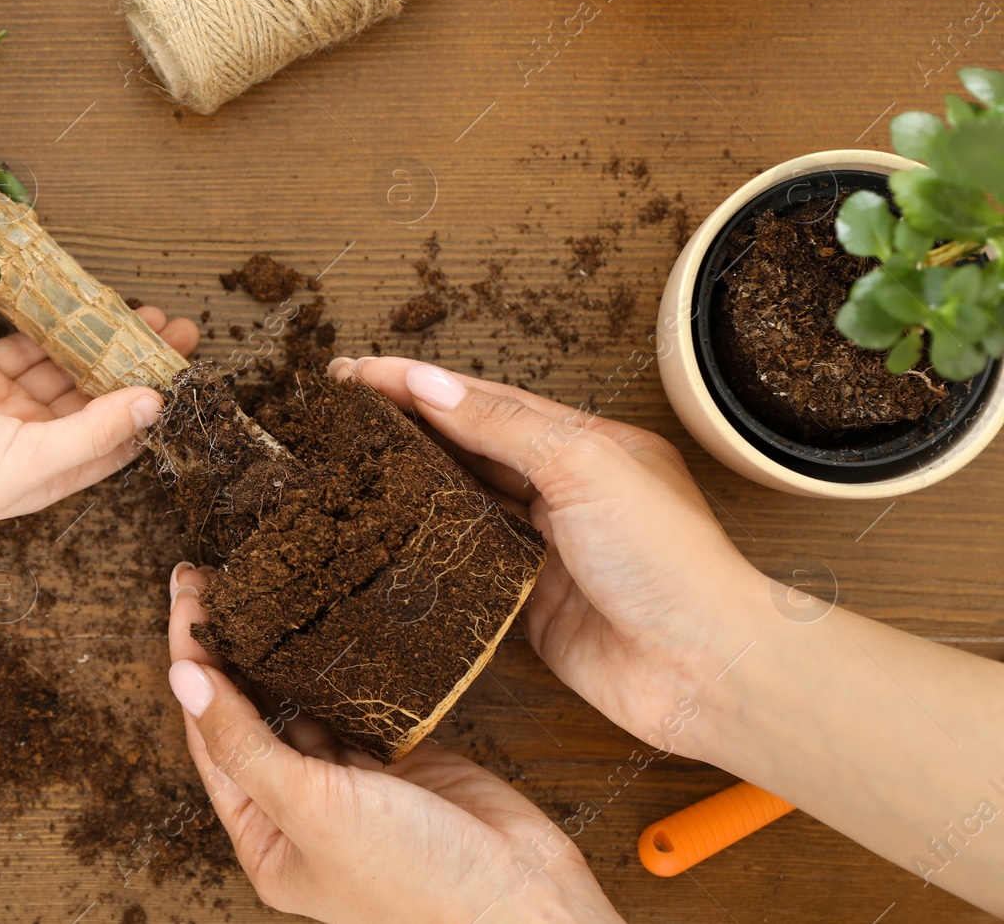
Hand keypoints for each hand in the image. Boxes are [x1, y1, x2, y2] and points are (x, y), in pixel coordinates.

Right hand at [0, 306, 196, 549]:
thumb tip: (153, 404)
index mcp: (52, 475)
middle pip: (100, 398)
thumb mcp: (28, 460)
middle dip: (138, 365)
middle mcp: (35, 441)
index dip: (154, 409)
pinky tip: (89, 306)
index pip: (118, 441)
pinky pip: (28, 345)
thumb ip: (93, 431)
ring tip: (145, 312)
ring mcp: (7, 404)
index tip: (189, 373)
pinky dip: (56, 327)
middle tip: (178, 329)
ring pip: (68, 367)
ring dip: (104, 341)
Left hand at [167, 562, 621, 923]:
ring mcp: (353, 784)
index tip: (188, 597)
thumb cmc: (413, 882)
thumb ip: (244, 742)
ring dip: (282, 650)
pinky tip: (325, 620)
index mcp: (264, 838)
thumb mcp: (311, 809)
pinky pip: (358, 701)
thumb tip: (182, 676)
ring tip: (261, 587)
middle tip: (212, 577)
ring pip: (303, 702)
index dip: (195, 663)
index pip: (210, 735)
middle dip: (230, 648)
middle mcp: (301, 811)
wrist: (526, 903)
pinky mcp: (402, 759)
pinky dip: (342, 663)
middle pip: (249, 714)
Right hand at [332, 356, 768, 763]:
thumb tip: (432, 384)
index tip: (355, 373)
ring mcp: (543, 548)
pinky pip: (464, 566)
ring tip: (345, 461)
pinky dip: (426, 547)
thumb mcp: (584, 467)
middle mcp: (562, 489)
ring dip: (408, 480)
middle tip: (335, 411)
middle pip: (466, 445)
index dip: (415, 384)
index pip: (482, 400)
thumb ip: (504, 426)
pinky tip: (386, 534)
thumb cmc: (669, 561)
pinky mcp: (527, 604)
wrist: (706, 668)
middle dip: (402, 424)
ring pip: (461, 502)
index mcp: (583, 441)